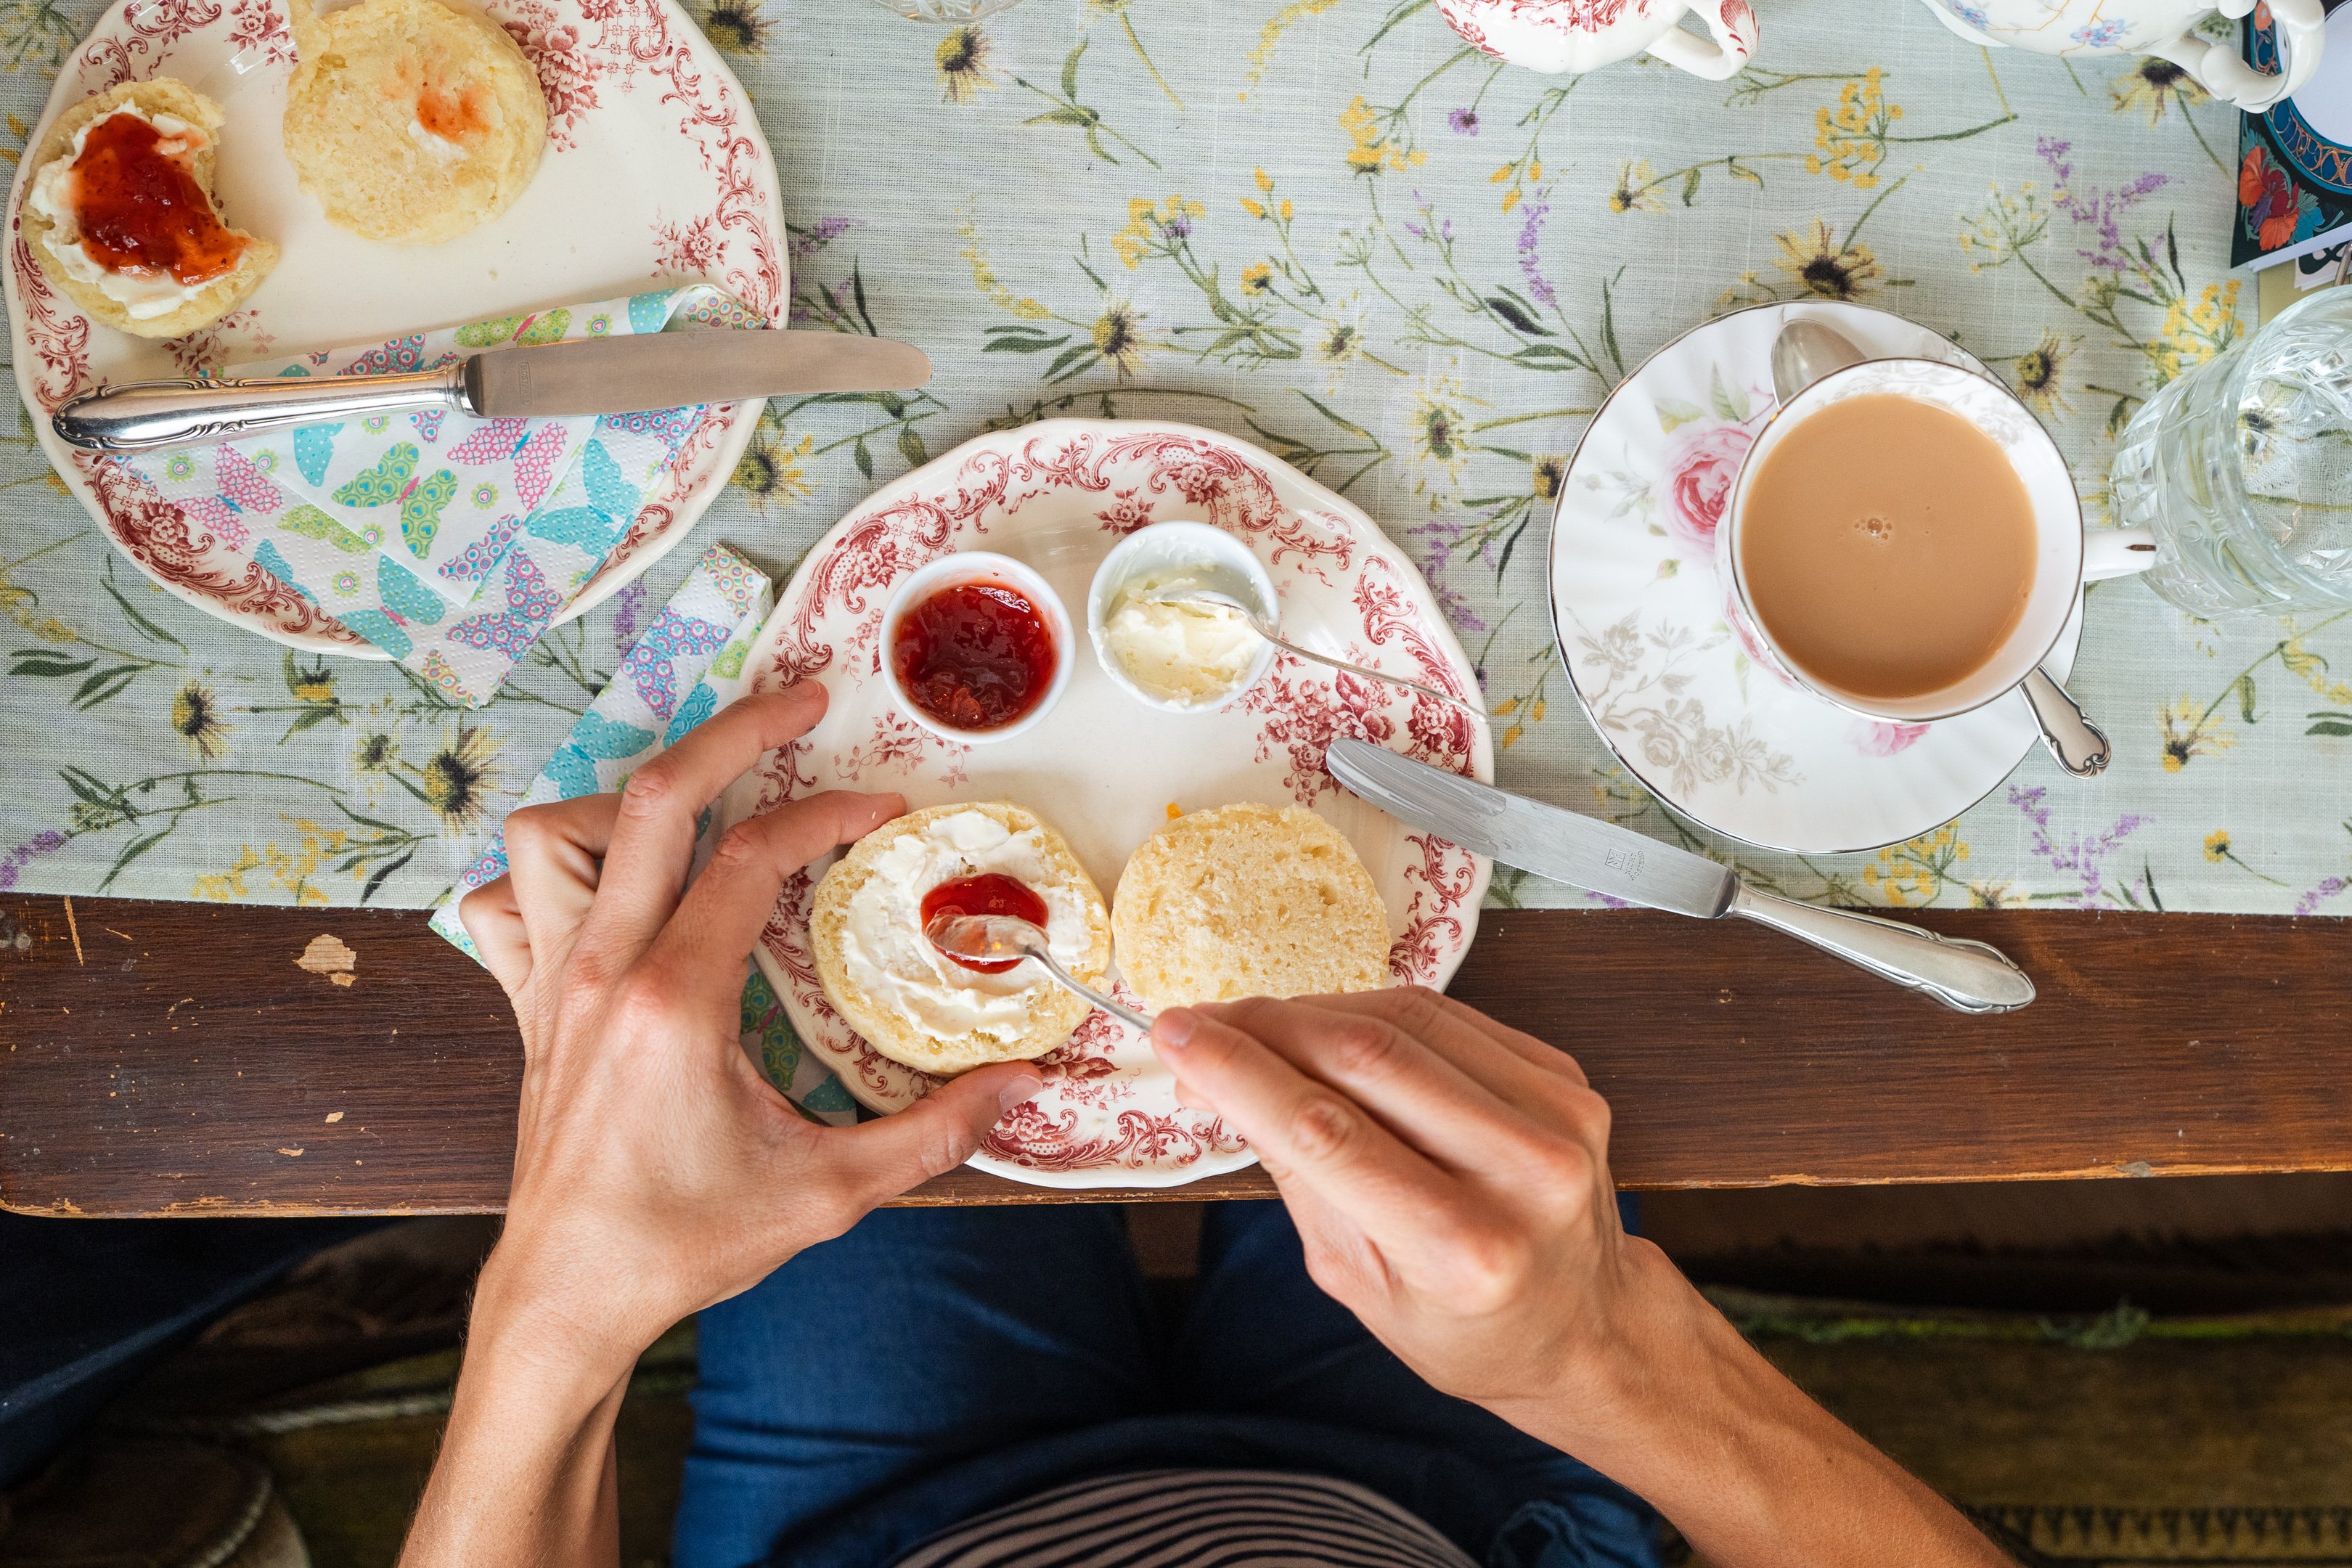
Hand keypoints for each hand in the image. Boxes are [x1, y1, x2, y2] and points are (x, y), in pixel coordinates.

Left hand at [458, 685, 1039, 1385]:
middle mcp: (603, 970)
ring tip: (702, 805)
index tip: (885, 809)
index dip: (828, 812)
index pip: (752, 857)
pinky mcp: (529, 1007)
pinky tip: (615, 888)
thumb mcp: (829, 1193)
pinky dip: (553, 874)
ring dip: (627, 799)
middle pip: (655, 797)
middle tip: (804, 702)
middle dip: (737, 730)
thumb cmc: (685, 1242)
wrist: (571, 1294)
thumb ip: (931, 1133)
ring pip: (554, 834)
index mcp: (674, 1000)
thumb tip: (1017, 1088)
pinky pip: (507, 904)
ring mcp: (553, 983)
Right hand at [1148, 987, 1672, 1422]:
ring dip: (1314, 1011)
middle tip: (1201, 1023)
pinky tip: (1330, 1026)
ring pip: (1407, 1019)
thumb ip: (1296, 1173)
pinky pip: (1451, 1016)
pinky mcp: (1567, 1077)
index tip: (1175, 1034)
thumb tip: (1216, 1076)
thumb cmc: (1461, 1323)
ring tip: (1256, 1025)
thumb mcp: (1356, 1280)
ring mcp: (1558, 1117)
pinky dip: (1376, 1012)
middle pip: (1368, 1057)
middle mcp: (1523, 1174)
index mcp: (1463, 1250)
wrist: (1586, 1327)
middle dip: (1266, 1028)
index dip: (1240, 1072)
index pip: (1327, 1133)